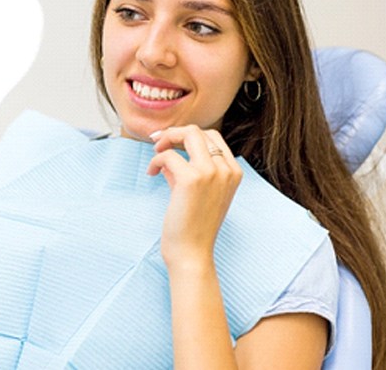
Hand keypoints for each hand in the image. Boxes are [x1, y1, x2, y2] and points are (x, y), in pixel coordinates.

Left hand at [147, 125, 242, 269]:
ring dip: (166, 140)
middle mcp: (226, 169)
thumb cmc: (194, 226)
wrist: (192, 254)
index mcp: (233, 172)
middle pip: (200, 131)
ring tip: (156, 154)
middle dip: (175, 132)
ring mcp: (211, 172)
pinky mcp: (191, 179)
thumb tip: (170, 150)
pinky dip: (156, 161)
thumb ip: (189, 168)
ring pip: (188, 134)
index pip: (213, 137)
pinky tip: (151, 173)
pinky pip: (168, 155)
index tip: (170, 141)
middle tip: (158, 143)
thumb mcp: (198, 191)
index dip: (188, 135)